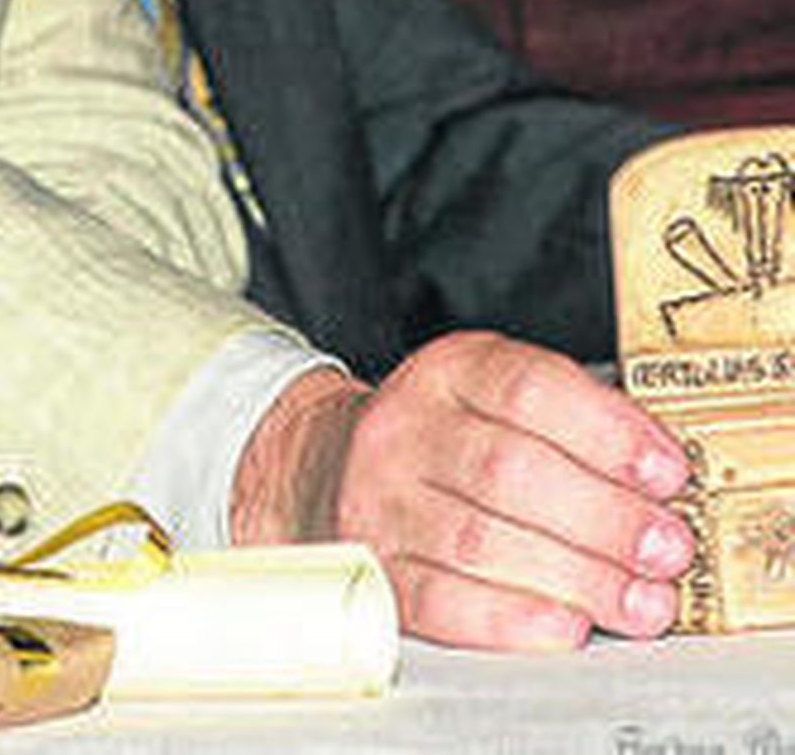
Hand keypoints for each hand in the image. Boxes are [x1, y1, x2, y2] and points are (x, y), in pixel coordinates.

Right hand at [231, 334, 694, 651]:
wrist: (328, 464)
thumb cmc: (445, 434)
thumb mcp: (495, 392)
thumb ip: (571, 418)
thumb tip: (659, 475)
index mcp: (448, 370)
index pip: (527, 387)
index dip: (606, 431)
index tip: (667, 473)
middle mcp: (405, 427)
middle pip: (508, 470)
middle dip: (604, 517)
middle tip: (666, 549)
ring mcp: (381, 499)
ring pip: (479, 540)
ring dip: (576, 576)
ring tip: (640, 600)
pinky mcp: (375, 568)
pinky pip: (440, 600)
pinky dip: (511, 618)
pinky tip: (567, 625)